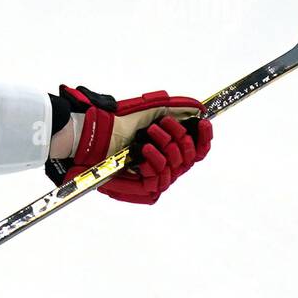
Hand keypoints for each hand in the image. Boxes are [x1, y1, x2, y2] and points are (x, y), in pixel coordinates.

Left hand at [47, 85, 212, 203]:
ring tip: (150, 135)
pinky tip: (145, 150)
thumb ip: (176, 107)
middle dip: (179, 138)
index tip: (202, 123)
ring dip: (165, 148)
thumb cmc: (118, 123)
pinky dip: (155, 162)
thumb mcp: (149, 109)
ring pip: (176, 168)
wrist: (94, 134)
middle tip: (162, 125)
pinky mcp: (140, 190)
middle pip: (189, 158)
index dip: (203, 137)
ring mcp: (153, 177)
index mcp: (170, 147)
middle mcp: (164, 164)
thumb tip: (199, 108)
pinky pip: (158, 181)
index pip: (198, 149)